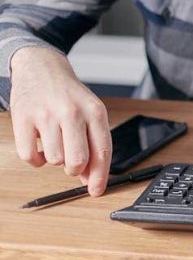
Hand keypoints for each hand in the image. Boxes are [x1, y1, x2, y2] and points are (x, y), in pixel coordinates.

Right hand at [9, 46, 111, 194]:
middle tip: (72, 162)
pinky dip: (35, 159)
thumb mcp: (90, 113)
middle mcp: (72, 112)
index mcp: (95, 111)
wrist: (42, 68)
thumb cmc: (69, 96)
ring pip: (54, 160)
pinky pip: (29, 156)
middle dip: (75, 169)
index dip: (100, 176)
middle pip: (77, 161)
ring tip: (55, 143)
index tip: (97, 191)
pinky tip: (40, 146)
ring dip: (55, 159)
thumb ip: (93, 144)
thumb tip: (91, 179)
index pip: (102, 151)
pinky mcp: (22, 118)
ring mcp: (46, 115)